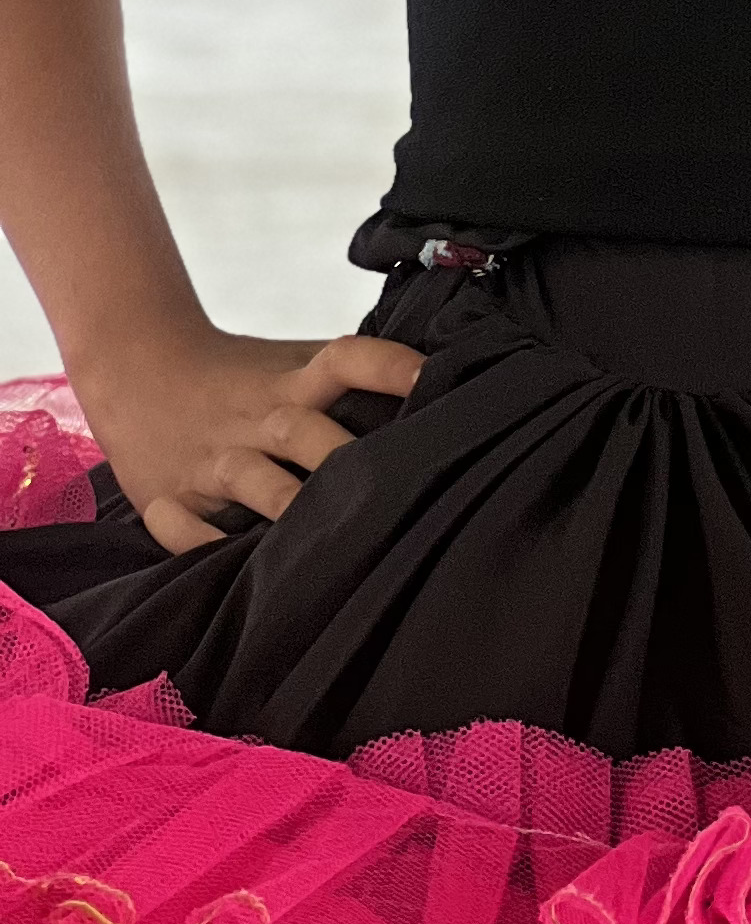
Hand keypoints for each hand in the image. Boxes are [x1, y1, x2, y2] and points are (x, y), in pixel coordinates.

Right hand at [79, 326, 424, 552]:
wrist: (137, 367)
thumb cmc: (240, 378)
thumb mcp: (292, 365)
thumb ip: (351, 383)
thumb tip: (441, 396)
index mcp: (291, 382)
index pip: (346, 359)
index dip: (389, 367)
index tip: (434, 380)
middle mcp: (254, 418)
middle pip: (300, 429)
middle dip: (339, 456)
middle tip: (386, 489)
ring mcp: (209, 459)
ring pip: (248, 478)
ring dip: (282, 502)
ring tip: (318, 538)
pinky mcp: (166, 496)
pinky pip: (180, 525)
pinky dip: (202, 544)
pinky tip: (233, 565)